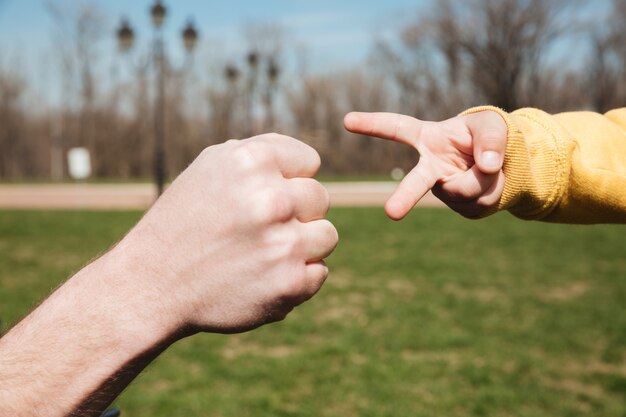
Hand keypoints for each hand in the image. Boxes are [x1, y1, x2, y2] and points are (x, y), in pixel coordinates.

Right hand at [112, 133, 337, 333]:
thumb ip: (263, 153)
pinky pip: (319, 273)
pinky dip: (297, 277)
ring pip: (327, 236)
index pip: (309, 162)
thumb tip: (311, 162)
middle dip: (296, 212)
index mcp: (252, 162)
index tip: (259, 197)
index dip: (287, 179)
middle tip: (259, 229)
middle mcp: (271, 200)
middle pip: (321, 198)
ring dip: (302, 245)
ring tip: (263, 253)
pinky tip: (263, 278)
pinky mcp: (289, 285)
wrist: (154, 284)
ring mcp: (283, 245)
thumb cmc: (186, 219)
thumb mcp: (212, 167)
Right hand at [344, 110, 506, 219]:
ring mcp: (443, 189)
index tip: (346, 121)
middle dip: (404, 198)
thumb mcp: (491, 126)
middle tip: (391, 214)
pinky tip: (488, 183)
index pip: (398, 128)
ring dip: (486, 177)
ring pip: (467, 188)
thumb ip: (490, 140)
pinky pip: (481, 199)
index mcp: (428, 138)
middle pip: (415, 183)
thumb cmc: (485, 135)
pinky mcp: (459, 205)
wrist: (500, 163)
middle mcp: (430, 167)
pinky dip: (494, 188)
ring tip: (488, 166)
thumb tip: (487, 166)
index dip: (373, 124)